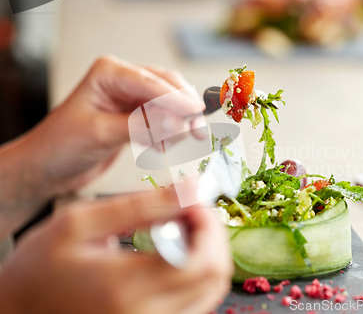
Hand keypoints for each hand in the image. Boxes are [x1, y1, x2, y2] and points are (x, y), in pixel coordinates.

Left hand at [0, 56, 204, 235]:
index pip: (152, 82)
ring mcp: (131, 98)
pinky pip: (164, 121)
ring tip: (162, 146)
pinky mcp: (136, 116)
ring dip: (174, 126)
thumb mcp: (100, 134)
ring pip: (170, 105)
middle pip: (168, 87)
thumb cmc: (60, 146)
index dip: (177, 99)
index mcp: (109, 72)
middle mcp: (123, 80)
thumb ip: (141, 126)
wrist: (46, 169)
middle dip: (183, 110)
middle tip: (198, 132)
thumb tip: (178, 122)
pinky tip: (156, 148)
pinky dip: (166, 135)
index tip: (197, 115)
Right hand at [0, 182, 232, 313]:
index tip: (192, 200)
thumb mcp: (81, 223)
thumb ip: (142, 205)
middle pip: (215, 276)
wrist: (20, 308)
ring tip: (180, 227)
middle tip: (189, 210)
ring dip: (207, 251)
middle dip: (212, 234)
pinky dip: (197, 271)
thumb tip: (191, 188)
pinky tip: (175, 250)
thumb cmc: (40, 266)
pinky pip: (197, 300)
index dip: (209, 224)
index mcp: (126, 288)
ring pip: (211, 289)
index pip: (203, 260)